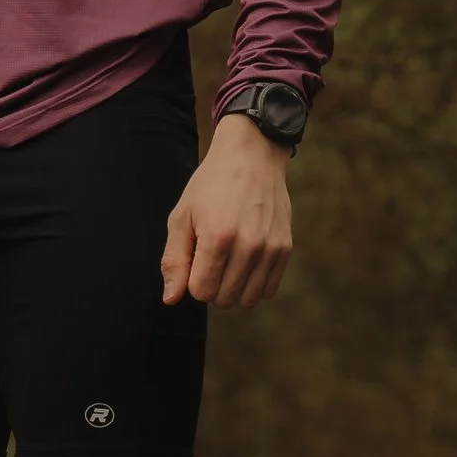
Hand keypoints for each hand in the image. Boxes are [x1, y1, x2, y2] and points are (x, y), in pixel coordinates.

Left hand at [163, 116, 294, 309]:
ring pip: (247, 300)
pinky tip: (245, 264)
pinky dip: (253, 285)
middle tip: (210, 259)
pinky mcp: (285, 248)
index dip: (192, 280)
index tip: (195, 257)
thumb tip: (171, 299)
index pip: (201, 291)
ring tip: (227, 263)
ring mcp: (270, 248)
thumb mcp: (181, 217)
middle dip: (211, 286)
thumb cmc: (210, 186)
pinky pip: (269, 291)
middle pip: (224, 299)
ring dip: (232, 289)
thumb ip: (174, 260)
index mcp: (217, 237)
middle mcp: (248, 245)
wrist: (252, 156)